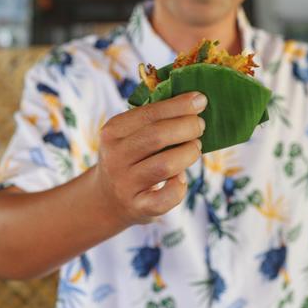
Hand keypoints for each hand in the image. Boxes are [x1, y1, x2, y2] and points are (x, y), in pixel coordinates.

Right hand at [94, 91, 206, 225]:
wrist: (106, 199)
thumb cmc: (129, 157)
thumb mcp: (128, 134)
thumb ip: (153, 118)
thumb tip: (193, 101)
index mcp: (112, 132)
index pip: (149, 113)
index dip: (178, 105)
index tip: (200, 100)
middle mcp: (115, 157)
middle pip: (157, 136)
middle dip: (186, 127)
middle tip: (200, 126)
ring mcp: (125, 184)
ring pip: (165, 165)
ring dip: (188, 153)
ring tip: (195, 148)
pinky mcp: (137, 207)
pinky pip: (166, 198)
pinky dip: (180, 187)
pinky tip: (181, 178)